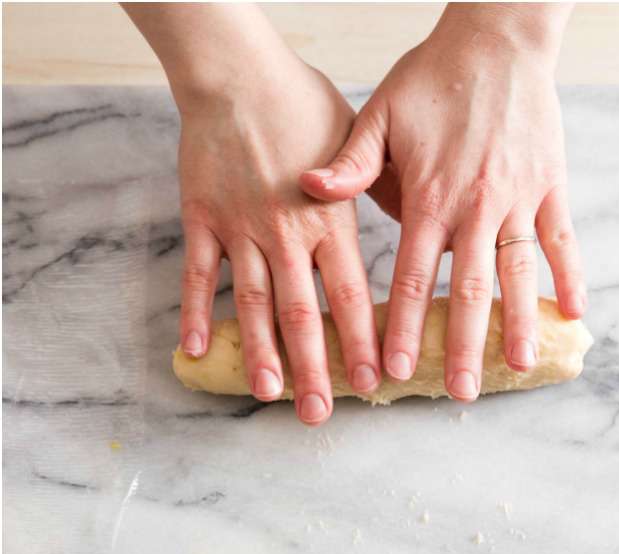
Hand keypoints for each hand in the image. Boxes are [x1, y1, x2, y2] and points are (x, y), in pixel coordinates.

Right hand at [176, 59, 378, 425]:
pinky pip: (199, 273)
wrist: (237, 72)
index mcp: (333, 222)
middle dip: (315, 368)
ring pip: (254, 303)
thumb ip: (380, 192)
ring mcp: (241, 228)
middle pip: (303, 314)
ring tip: (270, 395)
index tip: (372, 383)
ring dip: (261, 353)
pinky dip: (195, 311)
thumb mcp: (361, 144)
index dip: (362, 344)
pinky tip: (195, 348)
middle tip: (321, 413)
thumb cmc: (306, 105)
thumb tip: (422, 225)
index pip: (352, 297)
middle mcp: (288, 233)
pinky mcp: (202, 218)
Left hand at [299, 5, 585, 402]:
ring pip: (518, 275)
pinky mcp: (550, 188)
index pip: (409, 276)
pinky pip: (562, 240)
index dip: (401, 326)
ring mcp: (517, 200)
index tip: (394, 368)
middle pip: (467, 291)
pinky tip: (574, 312)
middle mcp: (474, 207)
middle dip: (461, 346)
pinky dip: (571, 276)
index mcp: (428, 196)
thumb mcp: (380, 113)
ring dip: (520, 324)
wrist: (497, 40)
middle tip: (457, 392)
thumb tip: (309, 191)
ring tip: (521, 367)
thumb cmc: (434, 76)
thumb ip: (350, 162)